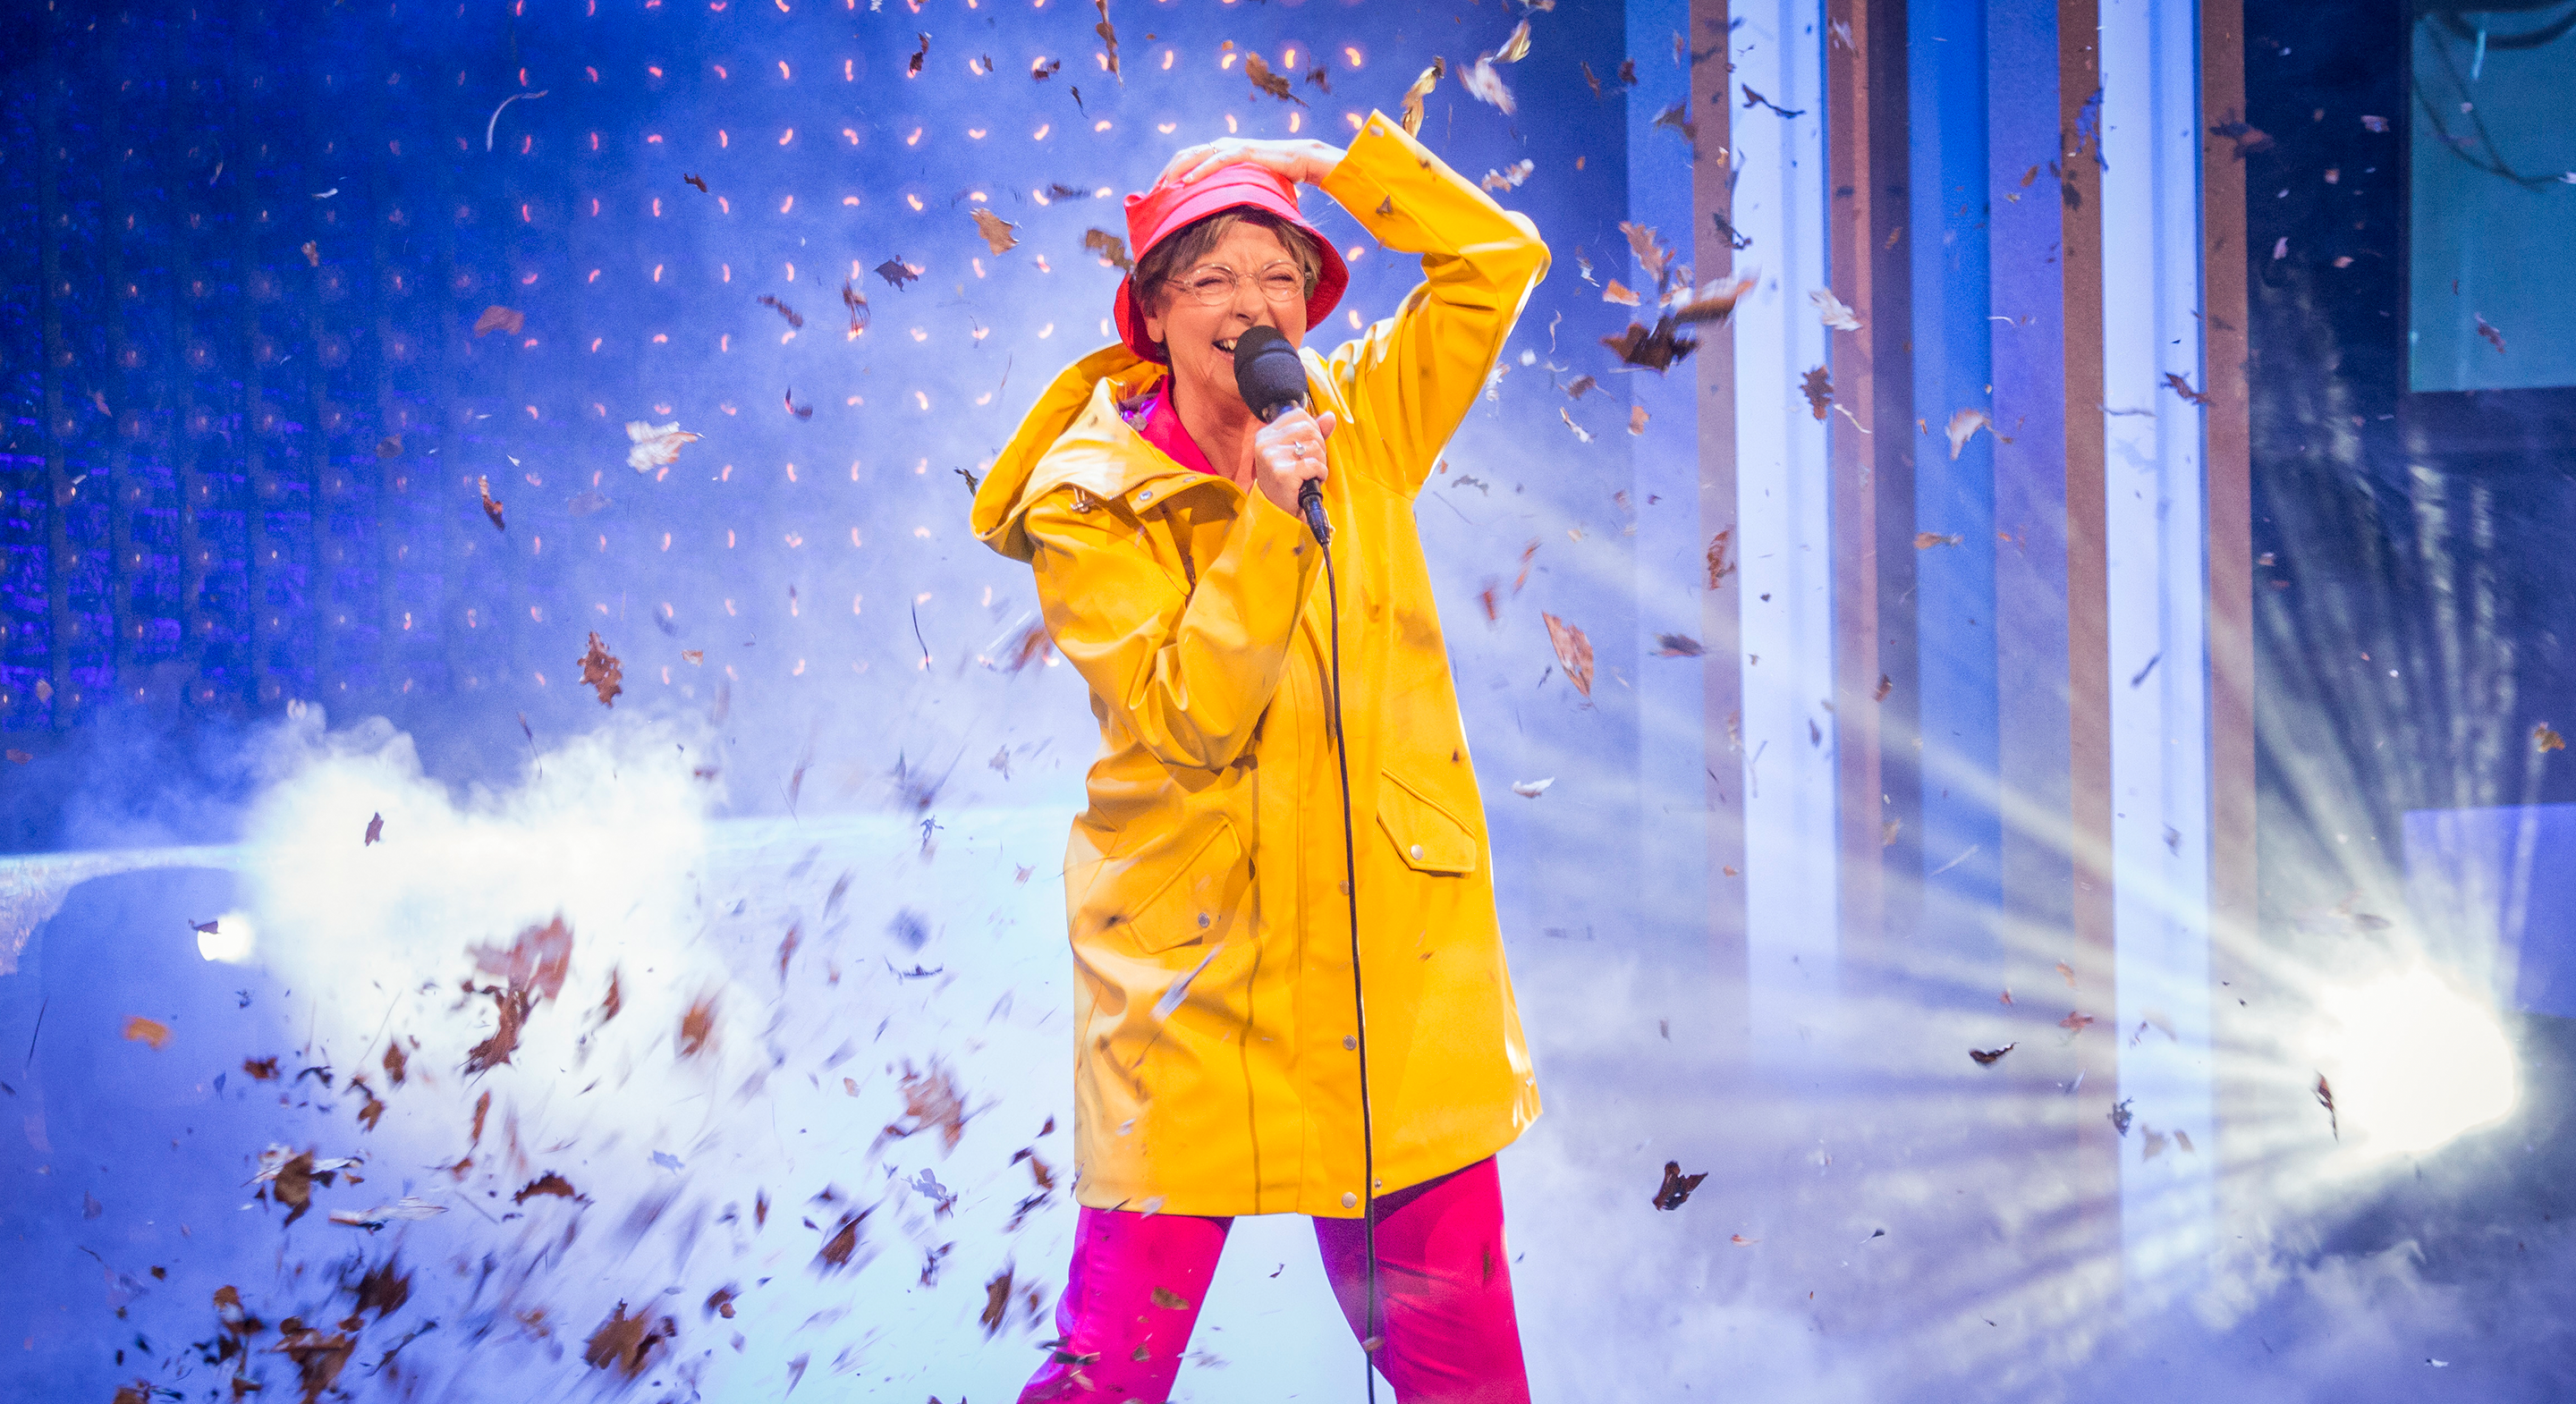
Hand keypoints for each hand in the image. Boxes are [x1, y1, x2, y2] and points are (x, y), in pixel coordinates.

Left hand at [1158, 137, 1346, 188]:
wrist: (1301, 160)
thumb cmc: (1275, 175)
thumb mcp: (1246, 184)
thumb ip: (1229, 190)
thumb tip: (1216, 211)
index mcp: (1218, 151)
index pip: (1186, 159)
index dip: (1169, 174)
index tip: (1156, 194)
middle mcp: (1221, 145)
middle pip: (1183, 156)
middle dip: (1165, 174)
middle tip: (1151, 194)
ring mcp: (1231, 146)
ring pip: (1195, 156)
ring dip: (1176, 172)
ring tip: (1163, 189)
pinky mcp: (1244, 151)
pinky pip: (1216, 161)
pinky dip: (1200, 171)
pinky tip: (1187, 183)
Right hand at [1247, 407, 1335, 519]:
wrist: (1275, 510)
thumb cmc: (1286, 479)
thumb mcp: (1296, 451)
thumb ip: (1314, 432)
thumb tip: (1330, 416)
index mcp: (1267, 433)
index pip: (1299, 414)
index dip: (1313, 428)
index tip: (1308, 446)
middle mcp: (1266, 442)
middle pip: (1309, 429)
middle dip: (1319, 447)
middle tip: (1311, 464)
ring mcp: (1272, 457)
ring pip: (1314, 446)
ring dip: (1320, 462)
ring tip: (1309, 473)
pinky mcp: (1282, 473)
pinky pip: (1314, 464)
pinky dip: (1320, 473)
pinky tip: (1311, 480)